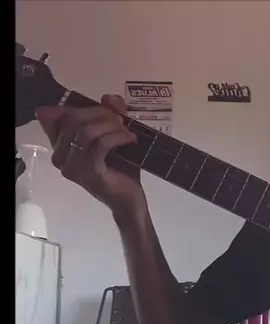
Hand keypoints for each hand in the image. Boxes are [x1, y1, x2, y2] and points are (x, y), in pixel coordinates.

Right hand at [35, 94, 143, 214]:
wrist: (129, 199)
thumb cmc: (120, 168)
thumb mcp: (115, 136)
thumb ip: (111, 115)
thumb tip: (109, 97)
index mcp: (61, 145)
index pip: (57, 115)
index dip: (82, 106)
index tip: (107, 109)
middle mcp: (60, 155)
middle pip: (73, 119)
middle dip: (101, 113)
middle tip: (122, 120)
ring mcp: (72, 166)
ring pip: (86, 131)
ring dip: (111, 126)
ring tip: (127, 131)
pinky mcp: (89, 173)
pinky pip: (100, 145)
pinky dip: (117, 137)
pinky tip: (130, 139)